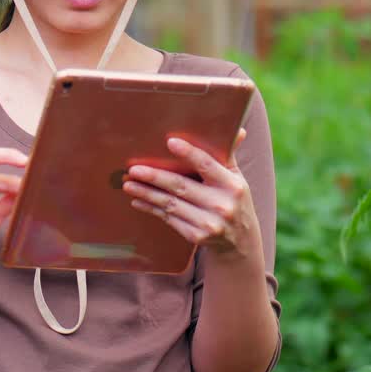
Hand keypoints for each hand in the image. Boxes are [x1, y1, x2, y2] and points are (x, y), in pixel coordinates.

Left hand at [122, 129, 261, 260]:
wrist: (241, 241)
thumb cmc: (233, 200)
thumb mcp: (236, 178)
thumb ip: (228, 155)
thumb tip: (237, 130)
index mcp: (232, 185)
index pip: (207, 165)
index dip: (189, 153)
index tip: (170, 142)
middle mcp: (221, 204)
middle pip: (181, 186)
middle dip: (155, 177)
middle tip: (133, 169)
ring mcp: (208, 223)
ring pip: (170, 204)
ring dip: (146, 193)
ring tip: (128, 184)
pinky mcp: (196, 236)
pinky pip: (168, 219)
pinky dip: (151, 209)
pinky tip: (137, 201)